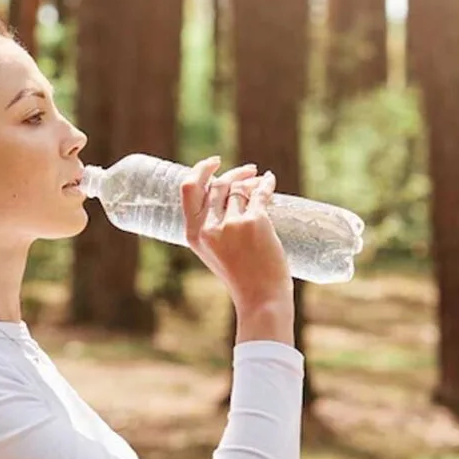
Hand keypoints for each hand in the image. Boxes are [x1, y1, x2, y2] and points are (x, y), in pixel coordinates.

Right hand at [180, 157, 292, 310]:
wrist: (260, 297)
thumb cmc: (240, 277)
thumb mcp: (214, 252)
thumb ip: (214, 227)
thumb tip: (229, 195)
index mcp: (194, 234)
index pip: (188, 189)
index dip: (201, 169)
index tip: (214, 161)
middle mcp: (209, 227)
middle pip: (217, 184)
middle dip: (233, 172)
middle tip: (248, 171)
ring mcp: (232, 224)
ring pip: (240, 188)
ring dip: (252, 180)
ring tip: (260, 182)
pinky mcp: (255, 222)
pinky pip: (260, 193)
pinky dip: (266, 184)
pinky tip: (269, 180)